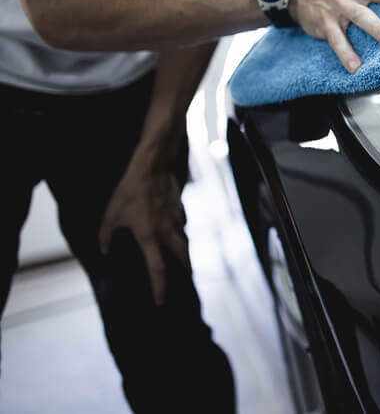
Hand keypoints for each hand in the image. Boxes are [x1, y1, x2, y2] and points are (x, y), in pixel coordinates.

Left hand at [98, 160, 188, 305]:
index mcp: (149, 237)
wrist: (152, 167)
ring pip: (184, 241)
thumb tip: (104, 251)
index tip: (162, 302)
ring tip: (181, 259)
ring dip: (183, 252)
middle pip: (182, 258)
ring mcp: (177, 220)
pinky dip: (179, 231)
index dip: (160, 288)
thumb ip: (106, 236)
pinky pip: (182, 225)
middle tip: (186, 280)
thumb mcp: (111, 214)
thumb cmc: (129, 191)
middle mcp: (167, 232)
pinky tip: (174, 229)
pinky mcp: (180, 209)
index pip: (158, 269)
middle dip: (185, 271)